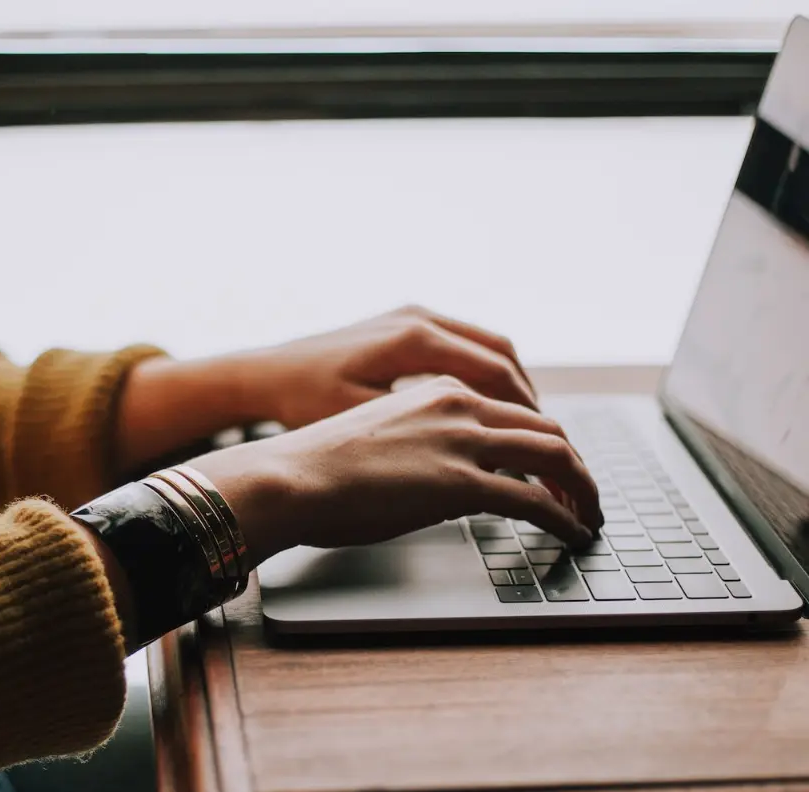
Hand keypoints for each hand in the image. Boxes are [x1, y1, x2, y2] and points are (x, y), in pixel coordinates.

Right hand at [189, 375, 601, 566]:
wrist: (289, 476)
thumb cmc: (318, 466)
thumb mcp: (381, 438)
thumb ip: (424, 446)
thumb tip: (444, 480)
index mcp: (439, 390)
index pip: (514, 410)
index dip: (544, 441)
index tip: (554, 468)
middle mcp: (459, 405)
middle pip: (546, 428)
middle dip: (575, 465)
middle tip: (585, 493)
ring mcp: (462, 441)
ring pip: (554, 455)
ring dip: (581, 488)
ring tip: (589, 515)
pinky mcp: (461, 483)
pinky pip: (535, 500)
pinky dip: (564, 517)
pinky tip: (572, 533)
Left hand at [240, 305, 538, 428]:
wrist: (264, 374)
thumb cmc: (304, 402)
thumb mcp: (364, 422)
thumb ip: (424, 433)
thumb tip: (480, 457)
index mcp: (414, 339)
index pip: (496, 373)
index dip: (526, 413)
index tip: (543, 445)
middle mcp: (419, 318)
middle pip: (500, 355)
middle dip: (528, 399)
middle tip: (545, 439)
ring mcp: (411, 316)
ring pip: (485, 346)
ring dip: (509, 385)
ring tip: (524, 426)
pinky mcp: (402, 324)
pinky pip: (462, 344)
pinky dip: (484, 374)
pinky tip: (485, 406)